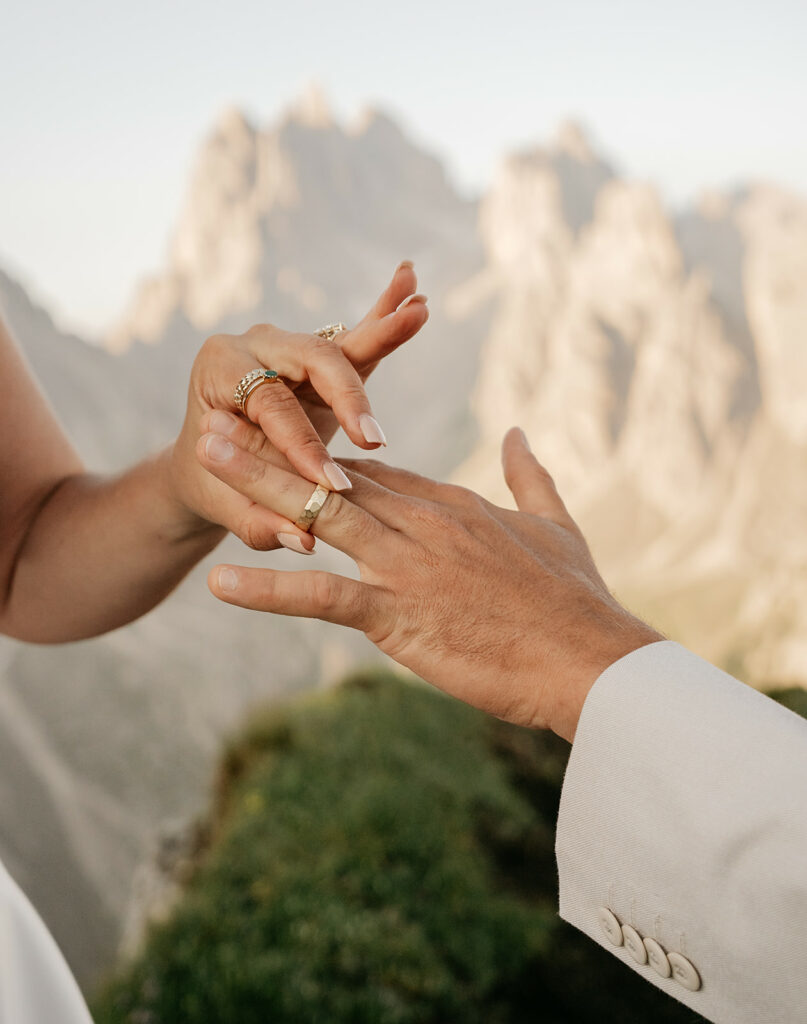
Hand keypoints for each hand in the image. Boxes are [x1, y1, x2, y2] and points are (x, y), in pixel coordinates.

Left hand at [169, 263, 427, 551]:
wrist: (211, 464)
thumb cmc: (214, 485)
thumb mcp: (226, 507)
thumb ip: (257, 522)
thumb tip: (303, 541)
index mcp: (218, 369)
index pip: (270, 405)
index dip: (302, 447)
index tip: (332, 486)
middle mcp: (255, 344)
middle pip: (311, 359)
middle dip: (347, 399)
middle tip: (374, 442)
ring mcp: (292, 346)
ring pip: (343, 342)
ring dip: (383, 330)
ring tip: (418, 309)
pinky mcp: (323, 360)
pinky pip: (360, 341)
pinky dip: (387, 322)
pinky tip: (415, 295)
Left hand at [196, 424, 660, 740]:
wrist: (593, 658)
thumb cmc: (577, 598)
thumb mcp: (555, 522)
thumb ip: (530, 473)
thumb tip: (518, 432)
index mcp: (453, 503)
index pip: (376, 469)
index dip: (324, 452)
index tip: (283, 436)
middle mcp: (422, 522)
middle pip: (333, 476)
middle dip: (272, 446)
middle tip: (219, 418)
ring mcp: (407, 564)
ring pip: (317, 513)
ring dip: (256, 483)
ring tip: (203, 453)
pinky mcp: (399, 613)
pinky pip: (322, 595)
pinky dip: (268, 589)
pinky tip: (220, 581)